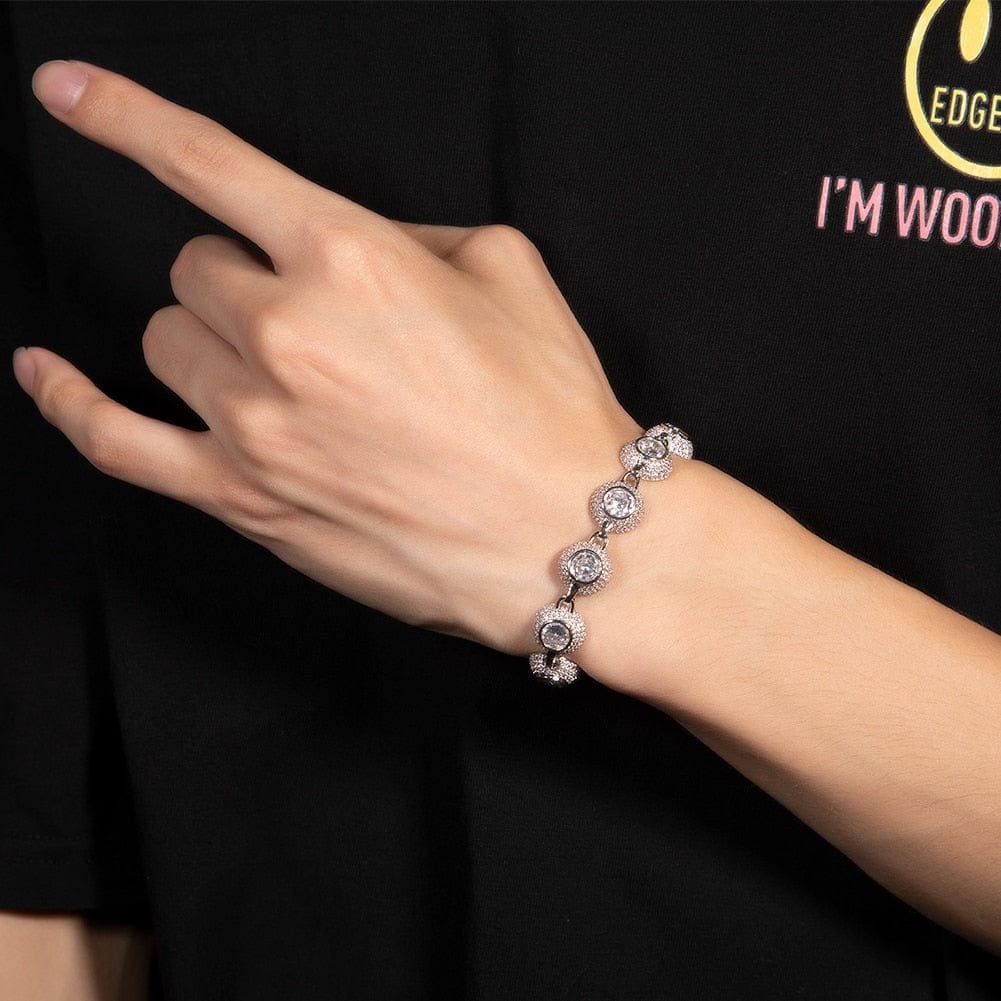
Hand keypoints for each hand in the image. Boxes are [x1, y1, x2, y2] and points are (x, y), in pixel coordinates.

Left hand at [14, 61, 640, 653]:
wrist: (571, 538)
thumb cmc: (552, 412)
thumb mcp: (510, 271)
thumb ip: (408, 233)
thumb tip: (352, 241)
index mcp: (350, 258)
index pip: (205, 162)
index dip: (125, 116)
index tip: (69, 91)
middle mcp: (287, 332)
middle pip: (195, 269)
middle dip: (246, 281)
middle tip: (319, 325)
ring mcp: (254, 423)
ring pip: (164, 341)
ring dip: (212, 341)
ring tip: (286, 378)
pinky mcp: (243, 499)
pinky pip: (114, 441)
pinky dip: (69, 402)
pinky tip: (44, 374)